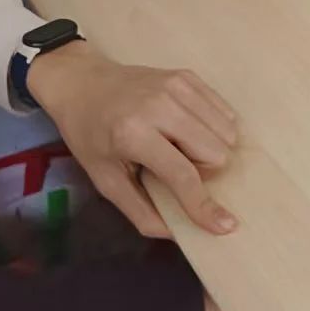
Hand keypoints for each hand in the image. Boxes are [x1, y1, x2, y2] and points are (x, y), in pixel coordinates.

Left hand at [26, 42, 240, 237]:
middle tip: (176, 168)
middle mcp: (159, 106)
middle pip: (216, 153)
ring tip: (182, 148)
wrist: (82, 82)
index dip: (204, 205)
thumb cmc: (90, 135)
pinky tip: (191, 131)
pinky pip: (225, 111)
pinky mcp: (187, 75)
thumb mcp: (104, 180)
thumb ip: (140, 211)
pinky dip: (216, 129)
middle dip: (205, 172)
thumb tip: (177, 234)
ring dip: (213, 150)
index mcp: (133, 134)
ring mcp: (176, 86)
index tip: (226, 226)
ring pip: (227, 132)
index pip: (182, 175)